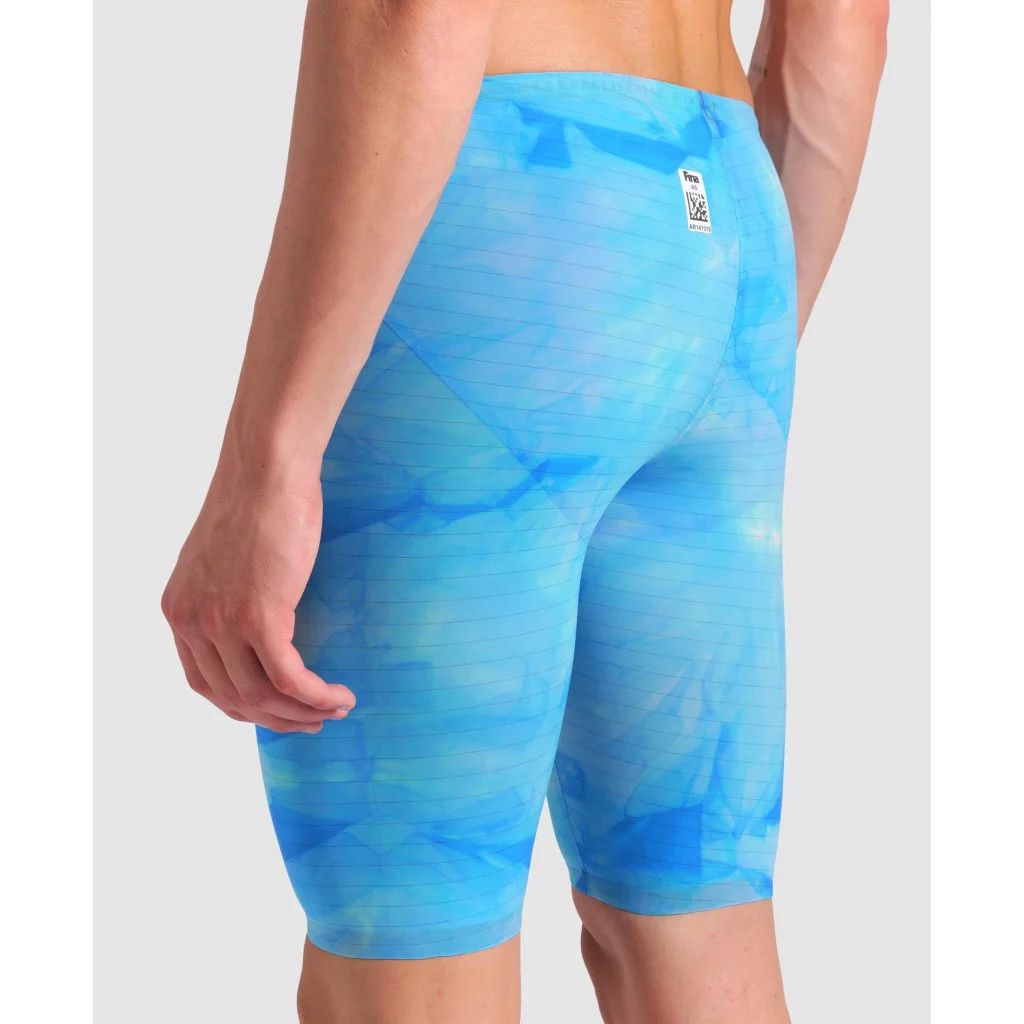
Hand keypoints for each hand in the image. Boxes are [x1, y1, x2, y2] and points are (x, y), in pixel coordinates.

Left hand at [161, 460, 355, 732]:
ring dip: (302, 713)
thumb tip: (258, 621)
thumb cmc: (258, 499)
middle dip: (277, 719)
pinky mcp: (258, 617)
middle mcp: (192, 622)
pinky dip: (316, 696)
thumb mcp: (227, 556)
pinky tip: (338, 697)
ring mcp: (222, 622)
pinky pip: (288, 679)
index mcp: (180, 610)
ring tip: (334, 710)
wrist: (267, 468)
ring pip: (262, 695)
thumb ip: (229, 594)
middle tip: (313, 721)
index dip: (245, 706)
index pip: (205, 683)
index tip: (278, 712)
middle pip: (234, 698)